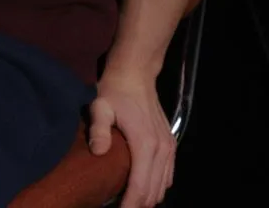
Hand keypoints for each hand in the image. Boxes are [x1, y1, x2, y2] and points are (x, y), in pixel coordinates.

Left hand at [88, 68, 175, 206]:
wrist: (136, 73)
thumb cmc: (115, 91)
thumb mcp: (100, 106)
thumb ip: (99, 128)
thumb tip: (98, 152)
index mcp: (146, 145)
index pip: (140, 189)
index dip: (129, 206)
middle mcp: (162, 150)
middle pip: (153, 194)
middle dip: (137, 205)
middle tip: (116, 205)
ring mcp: (169, 148)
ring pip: (162, 188)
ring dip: (146, 198)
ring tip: (126, 199)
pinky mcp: (171, 145)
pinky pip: (167, 177)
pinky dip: (155, 187)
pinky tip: (140, 185)